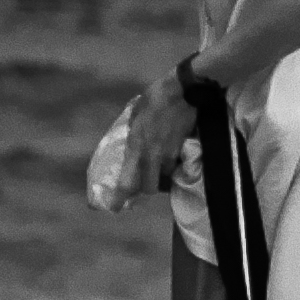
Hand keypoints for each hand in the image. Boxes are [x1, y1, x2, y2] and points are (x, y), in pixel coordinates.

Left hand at [109, 67, 198, 215]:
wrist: (185, 91)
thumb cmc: (157, 97)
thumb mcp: (136, 114)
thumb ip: (133, 133)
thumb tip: (132, 143)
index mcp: (137, 146)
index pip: (128, 181)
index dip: (120, 198)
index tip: (113, 207)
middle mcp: (153, 156)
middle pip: (149, 188)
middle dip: (145, 188)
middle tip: (142, 182)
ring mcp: (171, 156)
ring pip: (165, 177)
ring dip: (161, 175)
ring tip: (159, 165)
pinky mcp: (185, 152)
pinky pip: (177, 166)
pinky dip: (173, 165)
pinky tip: (173, 154)